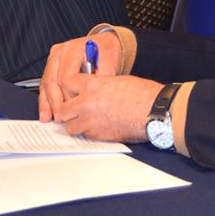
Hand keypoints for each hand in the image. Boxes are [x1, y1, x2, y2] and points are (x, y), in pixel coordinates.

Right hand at [38, 31, 122, 121]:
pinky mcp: (51, 66)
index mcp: (73, 49)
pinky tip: (46, 112)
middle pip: (52, 80)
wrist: (104, 44)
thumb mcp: (108, 66)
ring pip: (45, 83)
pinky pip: (45, 84)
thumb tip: (93, 103)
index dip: (69, 96)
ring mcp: (53, 58)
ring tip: (48, 118)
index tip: (75, 109)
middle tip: (61, 118)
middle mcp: (60, 52)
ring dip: (47, 102)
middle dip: (56, 102)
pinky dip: (45, 99)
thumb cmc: (106, 52)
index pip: (66, 77)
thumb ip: (98, 83)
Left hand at [48, 72, 163, 142]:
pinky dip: (86, 131)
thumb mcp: (115, 80)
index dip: (66, 86)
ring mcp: (91, 121)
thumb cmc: (141, 94)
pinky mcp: (99, 135)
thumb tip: (88, 89)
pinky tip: (96, 126)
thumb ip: (97, 84)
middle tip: (68, 109)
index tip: (68, 89)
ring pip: (69, 126)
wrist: (153, 111)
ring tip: (82, 119)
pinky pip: (84, 135)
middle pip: (61, 109)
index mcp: (92, 85)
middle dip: (64, 110)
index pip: (65, 82)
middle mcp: (87, 103)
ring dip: (74, 123)